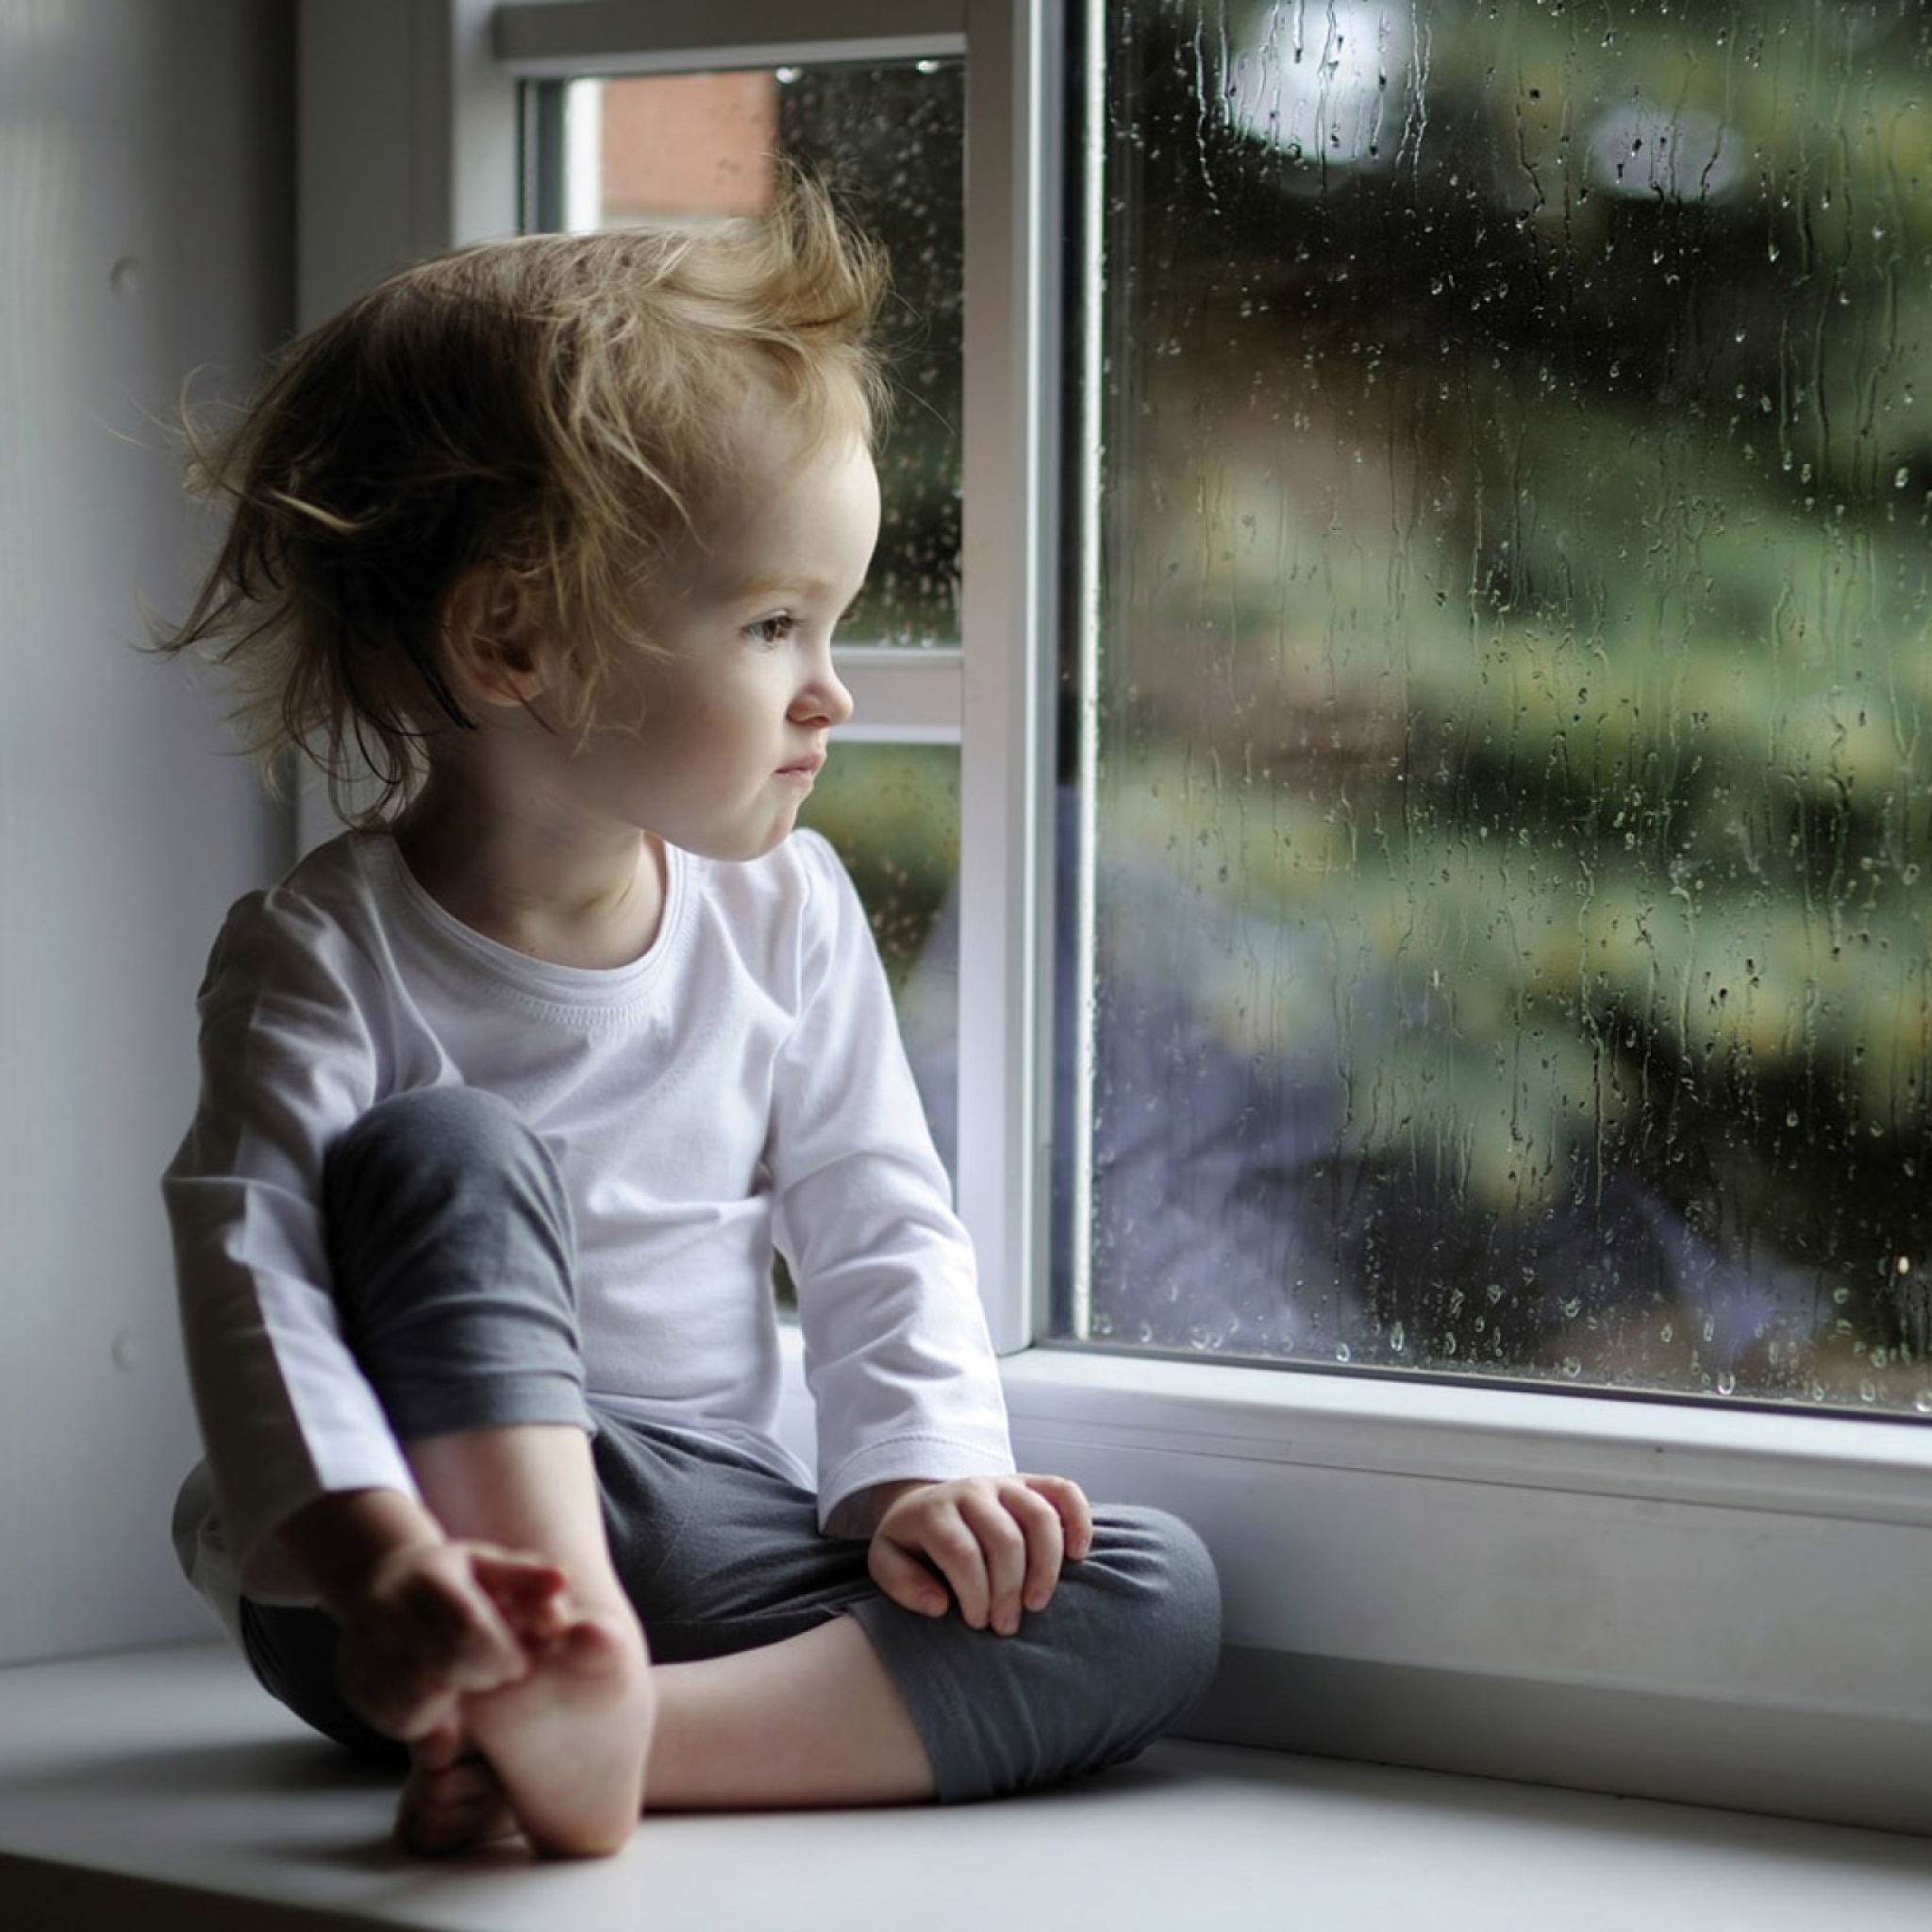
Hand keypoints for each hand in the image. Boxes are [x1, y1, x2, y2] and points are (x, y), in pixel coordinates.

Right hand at [334, 1538, 568, 1742]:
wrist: (379, 1583)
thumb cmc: (451, 1578)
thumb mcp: (488, 1564)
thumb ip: (526, 1576)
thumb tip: (562, 1582)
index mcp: (426, 1577)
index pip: (467, 1628)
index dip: (500, 1654)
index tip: (517, 1663)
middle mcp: (385, 1612)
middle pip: (442, 1666)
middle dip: (480, 1678)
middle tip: (495, 1676)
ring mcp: (362, 1649)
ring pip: (416, 1702)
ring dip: (452, 1705)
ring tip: (465, 1684)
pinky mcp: (352, 1683)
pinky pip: (394, 1721)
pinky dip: (426, 1720)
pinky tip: (440, 1699)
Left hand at [867, 1475, 1092, 1636]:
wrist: (924, 1503)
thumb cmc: (912, 1545)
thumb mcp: (886, 1562)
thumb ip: (902, 1584)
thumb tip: (939, 1605)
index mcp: (933, 1511)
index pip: (962, 1552)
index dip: (975, 1593)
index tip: (978, 1624)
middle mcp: (971, 1490)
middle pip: (1004, 1539)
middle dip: (1009, 1590)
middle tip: (1006, 1626)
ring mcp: (1004, 1483)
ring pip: (1039, 1516)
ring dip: (1045, 1566)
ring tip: (1037, 1603)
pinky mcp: (1029, 1482)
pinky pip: (1064, 1491)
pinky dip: (1078, 1520)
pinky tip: (1078, 1555)